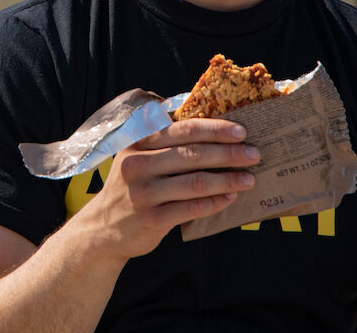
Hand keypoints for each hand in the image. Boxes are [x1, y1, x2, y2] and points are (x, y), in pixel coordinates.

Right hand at [72, 117, 259, 260]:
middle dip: (229, 153)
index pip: (183, 129)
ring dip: (227, 179)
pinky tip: (230, 198)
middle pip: (193, 154)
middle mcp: (137, 163)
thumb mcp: (137, 156)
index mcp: (137, 141)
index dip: (215, 128)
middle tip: (254, 154)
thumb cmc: (132, 186)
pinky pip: (191, 208)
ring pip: (195, 182)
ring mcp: (143, 192)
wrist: (102, 229)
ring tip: (249, 179)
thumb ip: (165, 140)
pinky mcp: (151, 219)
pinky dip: (215, 202)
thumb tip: (214, 128)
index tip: (241, 131)